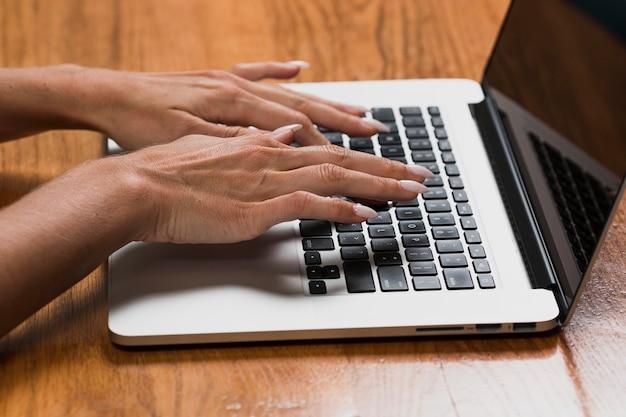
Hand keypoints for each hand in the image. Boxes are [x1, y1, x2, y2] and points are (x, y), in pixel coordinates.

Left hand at [75, 62, 387, 148]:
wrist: (107, 97)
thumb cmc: (142, 125)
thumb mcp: (187, 143)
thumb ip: (238, 144)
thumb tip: (284, 142)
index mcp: (236, 106)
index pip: (298, 131)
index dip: (331, 149)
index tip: (357, 166)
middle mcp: (241, 89)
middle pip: (307, 108)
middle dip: (347, 125)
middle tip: (381, 135)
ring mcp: (231, 82)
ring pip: (291, 94)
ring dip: (328, 104)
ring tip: (360, 111)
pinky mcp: (219, 80)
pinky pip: (259, 74)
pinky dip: (283, 73)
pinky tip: (301, 68)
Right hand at [122, 126, 431, 243]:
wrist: (138, 186)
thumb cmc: (169, 172)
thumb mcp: (217, 152)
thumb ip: (251, 146)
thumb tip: (280, 140)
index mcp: (263, 144)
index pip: (325, 145)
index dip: (360, 153)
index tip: (386, 158)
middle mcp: (274, 155)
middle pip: (343, 157)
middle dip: (386, 167)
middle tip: (420, 174)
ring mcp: (268, 180)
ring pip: (337, 175)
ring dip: (378, 184)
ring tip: (411, 192)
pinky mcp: (258, 207)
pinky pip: (311, 204)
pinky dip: (342, 210)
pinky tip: (367, 216)